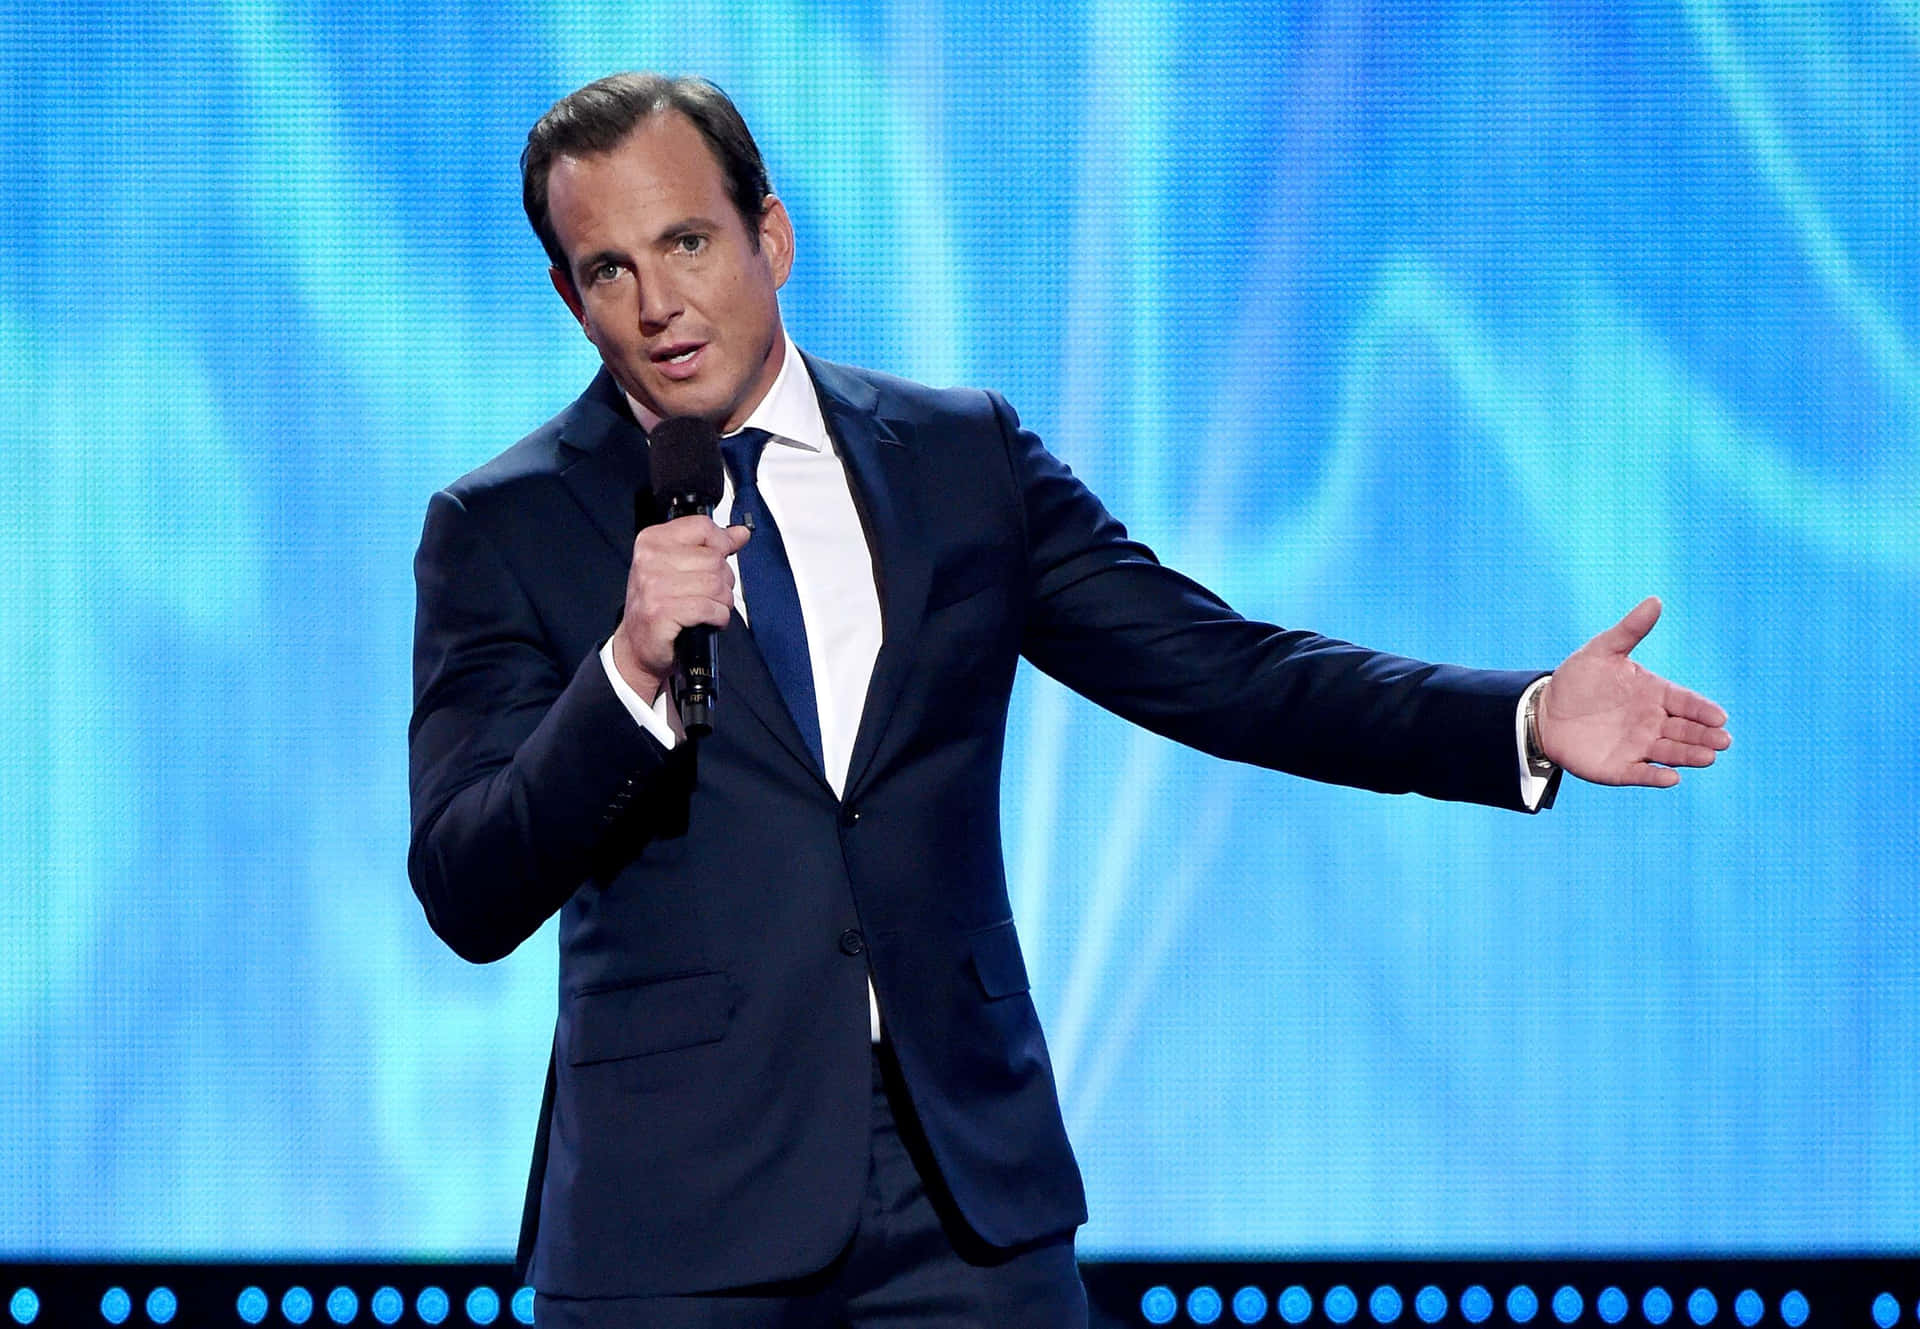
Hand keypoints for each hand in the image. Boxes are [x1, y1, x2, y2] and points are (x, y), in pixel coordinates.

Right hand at [611, 516, 750, 701]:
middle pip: (713, 558)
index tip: (725, 554)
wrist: (638, 644)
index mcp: (652, 541)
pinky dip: (718, 617)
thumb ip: (710, 547)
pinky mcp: (661, 612)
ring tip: (711, 608)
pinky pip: (708, 607)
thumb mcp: (679, 567)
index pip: (702, 527)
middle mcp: (649, 560)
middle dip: (724, 580)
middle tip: (712, 594)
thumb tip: (740, 533)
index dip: (722, 542)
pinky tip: (710, 620)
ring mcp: (654, 586)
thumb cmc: (659, 605)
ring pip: (715, 584)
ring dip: (723, 601)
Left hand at [1536, 596, 1729, 786]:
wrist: (1544, 711)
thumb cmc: (1578, 679)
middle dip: (1705, 736)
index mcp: (1654, 694)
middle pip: (1685, 730)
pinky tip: (1671, 778)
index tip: (1720, 717)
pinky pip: (1641, 774)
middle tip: (1723, 741)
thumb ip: (1630, 630)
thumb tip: (1655, 600)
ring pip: (1670, 753)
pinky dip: (1656, 777)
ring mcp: (1638, 746)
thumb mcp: (1601, 650)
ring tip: (1708, 757)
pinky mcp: (1619, 768)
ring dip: (1689, 755)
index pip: (1686, 702)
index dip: (1703, 710)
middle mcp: (1652, 722)